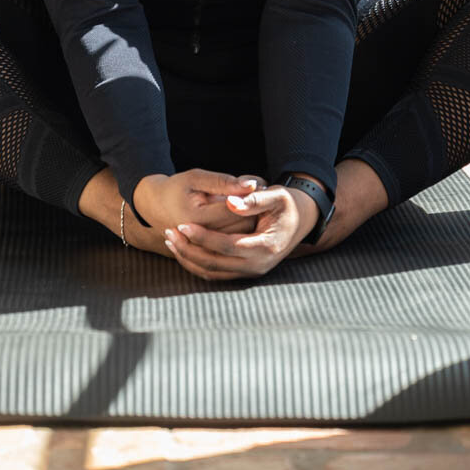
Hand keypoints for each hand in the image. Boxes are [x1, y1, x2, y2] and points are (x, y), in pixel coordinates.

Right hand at [133, 169, 265, 235]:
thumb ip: (223, 182)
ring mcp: (203, 248)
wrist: (156, 209)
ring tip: (250, 207)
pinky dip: (239, 233)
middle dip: (253, 211)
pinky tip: (239, 221)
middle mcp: (200, 237)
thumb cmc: (177, 188)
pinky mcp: (205, 254)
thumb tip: (251, 184)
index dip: (250, 198)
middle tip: (258, 196)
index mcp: (197, 216)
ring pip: (239, 238)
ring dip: (249, 223)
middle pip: (241, 227)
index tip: (258, 186)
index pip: (236, 211)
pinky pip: (231, 247)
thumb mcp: (196, 178)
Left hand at [163, 183, 319, 281]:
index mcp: (266, 246)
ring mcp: (252, 271)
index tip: (182, 224)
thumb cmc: (288, 205)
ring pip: (212, 272)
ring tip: (170, 241)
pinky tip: (183, 250)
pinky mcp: (245, 271)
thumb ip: (253, 200)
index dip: (203, 236)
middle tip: (168, 232)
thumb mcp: (277, 196)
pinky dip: (197, 264)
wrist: (301, 220)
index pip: (227, 245)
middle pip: (215, 263)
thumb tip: (230, 203)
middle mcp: (258, 265)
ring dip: (189, 259)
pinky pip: (216, 273)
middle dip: (188, 249)